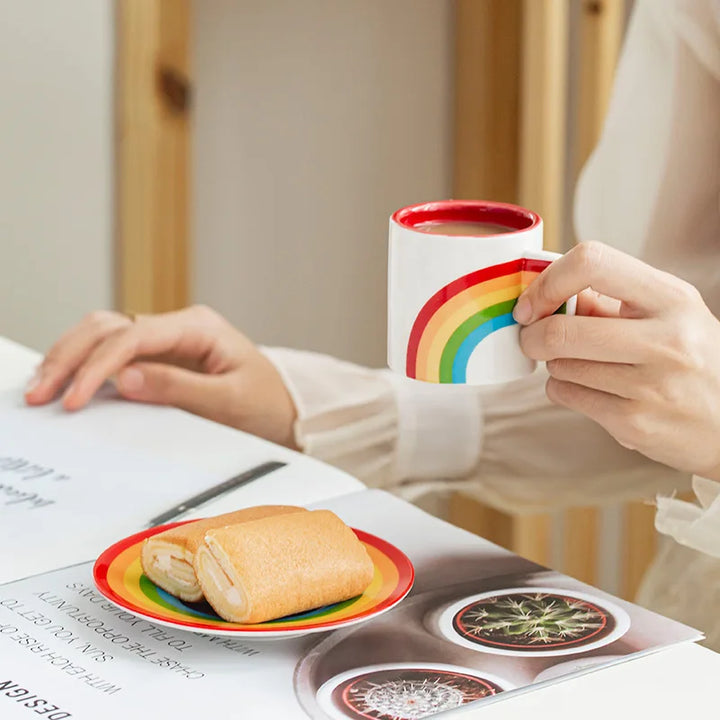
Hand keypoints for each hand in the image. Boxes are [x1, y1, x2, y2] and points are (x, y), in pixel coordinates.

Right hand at [25, 306, 298, 448]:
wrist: (285, 409)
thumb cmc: (266, 403)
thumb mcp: (229, 401)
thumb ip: (178, 389)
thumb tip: (124, 380)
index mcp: (199, 327)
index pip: (135, 335)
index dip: (100, 365)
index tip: (77, 397)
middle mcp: (178, 327)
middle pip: (110, 326)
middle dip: (72, 355)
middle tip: (42, 391)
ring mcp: (167, 341)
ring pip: (105, 334)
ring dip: (71, 357)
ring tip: (43, 388)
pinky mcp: (160, 359)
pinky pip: (114, 354)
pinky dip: (86, 366)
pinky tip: (65, 383)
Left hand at [514, 241, 719, 480]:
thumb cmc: (693, 360)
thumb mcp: (667, 314)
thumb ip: (608, 299)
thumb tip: (547, 293)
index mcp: (672, 298)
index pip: (591, 263)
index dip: (548, 281)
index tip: (532, 303)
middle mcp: (666, 340)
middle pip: (562, 330)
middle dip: (533, 335)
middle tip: (533, 337)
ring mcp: (651, 386)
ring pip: (558, 366)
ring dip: (555, 364)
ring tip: (583, 365)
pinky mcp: (635, 424)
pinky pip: (566, 395)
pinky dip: (564, 389)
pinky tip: (592, 390)